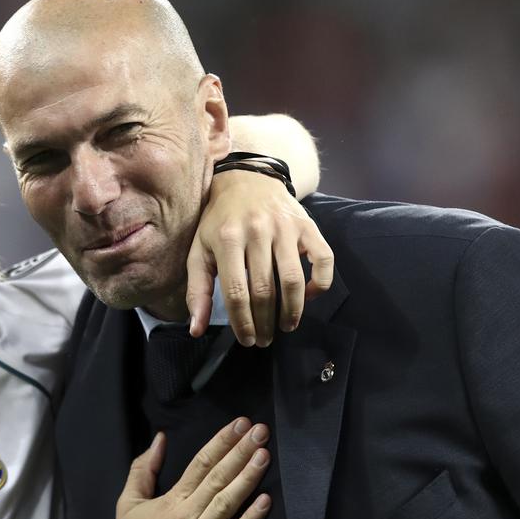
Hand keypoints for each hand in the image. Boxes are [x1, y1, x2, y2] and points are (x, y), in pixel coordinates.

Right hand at [102, 417, 271, 518]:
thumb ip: (143, 469)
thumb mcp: (128, 504)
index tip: (240, 424)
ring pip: (227, 503)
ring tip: (264, 455)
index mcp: (170, 501)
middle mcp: (187, 516)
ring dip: (248, 477)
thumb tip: (159, 439)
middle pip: (218, 478)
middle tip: (260, 431)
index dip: (221, 442)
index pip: (200, 464)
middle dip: (241, 451)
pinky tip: (265, 502)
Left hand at [186, 170, 333, 346]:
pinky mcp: (307, 225)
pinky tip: (307, 297)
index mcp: (227, 239)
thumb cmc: (219, 221)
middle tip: (264, 340)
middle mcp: (257, 231)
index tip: (247, 340)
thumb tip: (195, 329)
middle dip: (265, 322)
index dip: (243, 322)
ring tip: (286, 326)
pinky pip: (324, 259)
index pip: (237, 292)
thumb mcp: (200, 250)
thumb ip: (197, 290)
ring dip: (292, 311)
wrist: (248, 178)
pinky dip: (319, 284)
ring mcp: (285, 227)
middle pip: (265, 290)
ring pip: (293, 279)